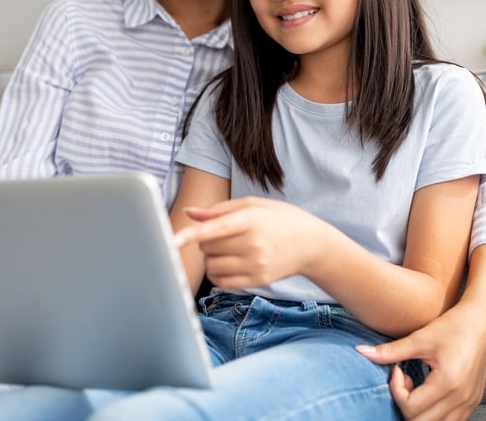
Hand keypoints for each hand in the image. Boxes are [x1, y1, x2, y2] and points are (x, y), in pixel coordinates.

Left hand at [175, 198, 326, 289]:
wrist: (311, 244)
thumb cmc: (280, 219)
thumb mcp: (253, 205)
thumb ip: (220, 210)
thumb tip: (191, 213)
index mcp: (251, 219)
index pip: (215, 228)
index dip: (192, 235)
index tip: (173, 240)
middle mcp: (254, 243)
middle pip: (208, 246)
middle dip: (206, 241)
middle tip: (223, 235)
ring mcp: (256, 265)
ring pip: (212, 265)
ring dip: (211, 257)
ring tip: (227, 249)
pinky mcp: (258, 281)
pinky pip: (222, 281)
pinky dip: (217, 273)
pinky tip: (228, 263)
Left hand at [357, 298, 485, 420]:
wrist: (483, 319)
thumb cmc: (454, 325)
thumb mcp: (420, 338)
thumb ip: (390, 351)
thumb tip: (360, 352)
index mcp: (448, 382)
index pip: (411, 408)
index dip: (396, 390)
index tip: (396, 370)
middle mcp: (462, 398)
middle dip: (405, 404)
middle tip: (404, 379)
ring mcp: (470, 402)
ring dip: (419, 412)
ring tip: (416, 386)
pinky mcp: (473, 401)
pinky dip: (434, 414)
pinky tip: (428, 391)